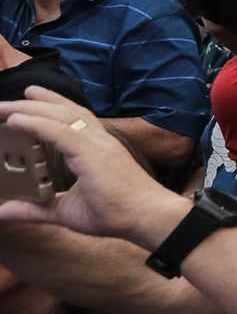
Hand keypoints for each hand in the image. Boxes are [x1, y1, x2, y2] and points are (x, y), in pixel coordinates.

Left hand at [0, 89, 190, 243]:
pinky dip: (37, 123)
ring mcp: (96, 144)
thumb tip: (3, 213)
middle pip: (65, 111)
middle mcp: (97, 141)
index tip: (30, 96)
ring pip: (62, 116)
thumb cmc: (116, 213)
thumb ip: (35, 209)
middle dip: (35, 102)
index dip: (52, 105)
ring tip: (6, 107)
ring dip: (31, 108)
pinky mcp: (93, 153)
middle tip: (6, 101)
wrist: (146, 217)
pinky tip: (16, 119)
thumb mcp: (65, 211)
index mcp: (95, 150)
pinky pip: (61, 132)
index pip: (73, 119)